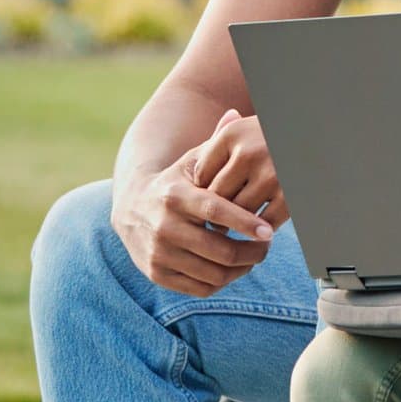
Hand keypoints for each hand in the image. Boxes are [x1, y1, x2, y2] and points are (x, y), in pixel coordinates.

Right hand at [113, 113, 281, 298]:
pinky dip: (222, 281)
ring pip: (214, 274)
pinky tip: (231, 268)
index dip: (245, 223)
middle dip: (252, 252)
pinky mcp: (156, 273)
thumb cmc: (175, 183)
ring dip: (241, 269)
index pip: (216, 212)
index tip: (270, 232)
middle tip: (266, 246)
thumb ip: (216, 142)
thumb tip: (235, 114)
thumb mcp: (192, 162)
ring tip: (253, 256)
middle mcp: (163, 226)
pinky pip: (201, 287)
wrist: (131, 209)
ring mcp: (158, 253)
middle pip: (220, 250)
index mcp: (174, 195)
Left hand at [186, 108, 288, 230]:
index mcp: (232, 135)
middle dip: (215, 212)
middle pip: (217, 196)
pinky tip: (261, 225)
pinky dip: (262, 227)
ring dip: (237, 223)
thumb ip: (216, 147)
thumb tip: (192, 181)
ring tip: (237, 225)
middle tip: (216, 223)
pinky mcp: (291, 194)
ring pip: (239, 212)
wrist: (317, 133)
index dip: (201, 192)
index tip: (205, 202)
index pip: (201, 175)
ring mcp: (271, 174)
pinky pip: (266, 221)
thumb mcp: (244, 131)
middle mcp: (249, 153)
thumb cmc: (271, 135)